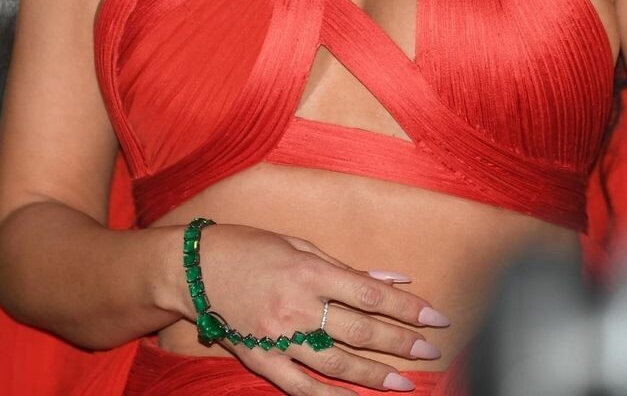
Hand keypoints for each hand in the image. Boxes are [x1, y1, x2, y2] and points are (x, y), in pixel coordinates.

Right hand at [183, 223, 447, 393]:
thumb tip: (393, 278)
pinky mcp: (261, 358)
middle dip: (401, 343)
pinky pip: (299, 386)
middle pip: (361, 331)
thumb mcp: (299, 244)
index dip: (408, 309)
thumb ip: (345, 266)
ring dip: (374, 374)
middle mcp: (298, 306)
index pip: (371, 295)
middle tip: (430, 353)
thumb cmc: (247, 247)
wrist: (190, 269)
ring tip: (404, 383)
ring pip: (337, 362)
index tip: (436, 318)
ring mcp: (279, 336)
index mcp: (310, 271)